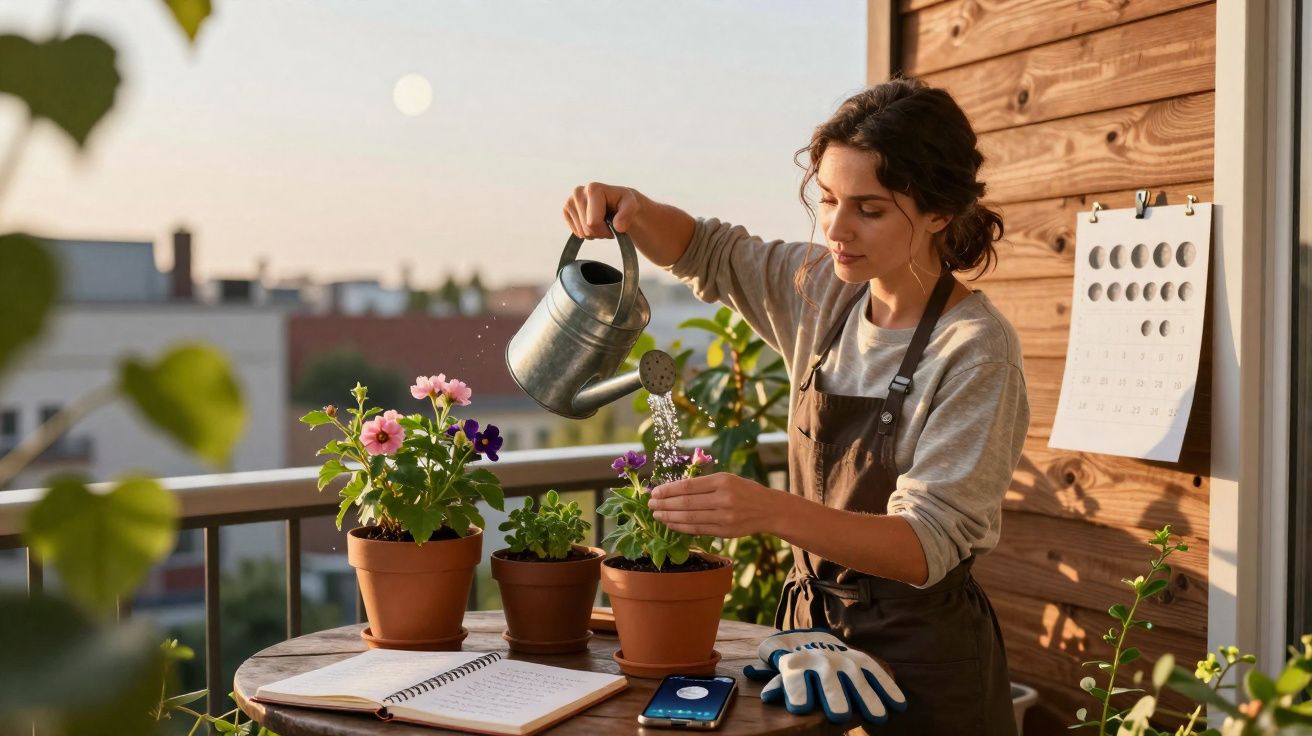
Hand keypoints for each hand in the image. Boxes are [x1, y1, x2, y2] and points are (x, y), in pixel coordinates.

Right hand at [563, 182, 643, 238]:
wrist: (616, 202)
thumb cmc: (623, 203)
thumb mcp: (631, 205)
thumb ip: (627, 214)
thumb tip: (618, 227)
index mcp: (593, 189)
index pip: (593, 223)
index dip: (606, 230)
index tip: (615, 224)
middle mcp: (578, 192)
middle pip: (586, 229)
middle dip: (600, 232)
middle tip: (608, 224)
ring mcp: (570, 201)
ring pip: (581, 233)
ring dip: (594, 233)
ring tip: (602, 222)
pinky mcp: (566, 210)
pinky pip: (576, 232)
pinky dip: (586, 232)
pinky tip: (593, 222)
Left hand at [648, 472, 780, 537]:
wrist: (768, 509)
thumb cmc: (744, 490)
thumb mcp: (727, 479)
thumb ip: (703, 484)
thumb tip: (673, 490)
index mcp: (722, 481)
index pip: (688, 486)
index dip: (668, 490)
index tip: (654, 492)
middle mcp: (723, 499)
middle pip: (686, 503)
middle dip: (664, 504)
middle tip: (650, 504)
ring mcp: (724, 517)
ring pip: (689, 518)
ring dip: (669, 517)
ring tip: (656, 515)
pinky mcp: (725, 532)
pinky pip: (697, 530)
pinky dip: (681, 527)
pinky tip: (670, 524)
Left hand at [760, 647, 904, 724]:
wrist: (808, 636)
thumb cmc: (792, 661)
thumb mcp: (780, 668)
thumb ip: (778, 683)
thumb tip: (768, 695)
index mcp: (795, 663)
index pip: (794, 678)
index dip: (796, 691)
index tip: (800, 708)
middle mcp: (820, 660)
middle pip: (828, 679)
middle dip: (834, 696)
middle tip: (839, 716)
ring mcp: (842, 659)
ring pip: (855, 678)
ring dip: (866, 697)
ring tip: (878, 717)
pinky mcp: (860, 660)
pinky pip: (875, 674)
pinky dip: (887, 688)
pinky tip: (899, 706)